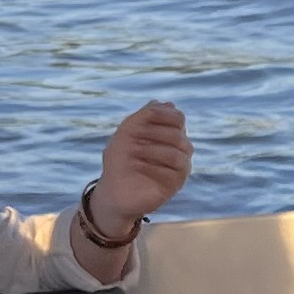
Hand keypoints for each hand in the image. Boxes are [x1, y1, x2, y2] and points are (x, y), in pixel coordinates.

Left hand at [96, 99, 191, 225]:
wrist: (113, 190)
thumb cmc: (120, 159)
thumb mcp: (127, 132)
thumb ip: (145, 115)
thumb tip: (170, 104)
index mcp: (169, 133)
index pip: (178, 117)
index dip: (161, 115)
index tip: (139, 120)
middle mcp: (179, 149)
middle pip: (177, 134)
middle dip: (153, 133)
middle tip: (132, 139)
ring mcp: (179, 167)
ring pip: (178, 152)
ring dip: (152, 149)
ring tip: (134, 152)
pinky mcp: (176, 184)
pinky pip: (174, 171)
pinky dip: (153, 166)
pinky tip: (138, 166)